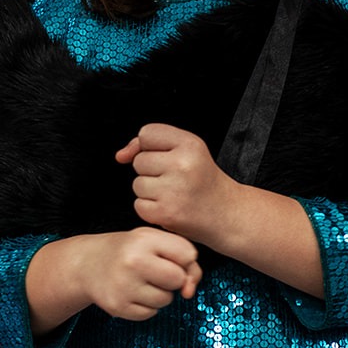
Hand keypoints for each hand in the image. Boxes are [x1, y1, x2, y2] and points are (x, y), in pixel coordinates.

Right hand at [66, 228, 200, 321]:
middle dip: (171, 278)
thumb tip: (189, 292)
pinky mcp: (119, 306)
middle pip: (178, 279)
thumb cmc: (127, 250)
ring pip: (166, 299)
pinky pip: (151, 313)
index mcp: (143, 239)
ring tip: (140, 281)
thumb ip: (183, 257)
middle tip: (154, 271)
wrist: (87, 264)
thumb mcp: (152, 240)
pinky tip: (131, 292)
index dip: (182, 259)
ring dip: (158, 293)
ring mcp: (124, 286)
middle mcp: (133, 261)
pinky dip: (145, 305)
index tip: (167, 257)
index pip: (187, 254)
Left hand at [117, 124, 237, 243]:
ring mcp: (174, 190)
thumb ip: (150, 144)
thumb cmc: (203, 181)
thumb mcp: (186, 150)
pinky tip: (171, 207)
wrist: (227, 214)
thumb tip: (120, 155)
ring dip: (150, 191)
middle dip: (151, 171)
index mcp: (190, 144)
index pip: (146, 134)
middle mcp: (183, 165)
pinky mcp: (167, 213)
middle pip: (139, 161)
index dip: (152, 147)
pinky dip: (151, 209)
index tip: (168, 157)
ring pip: (137, 184)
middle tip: (176, 179)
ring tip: (175, 194)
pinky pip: (139, 205)